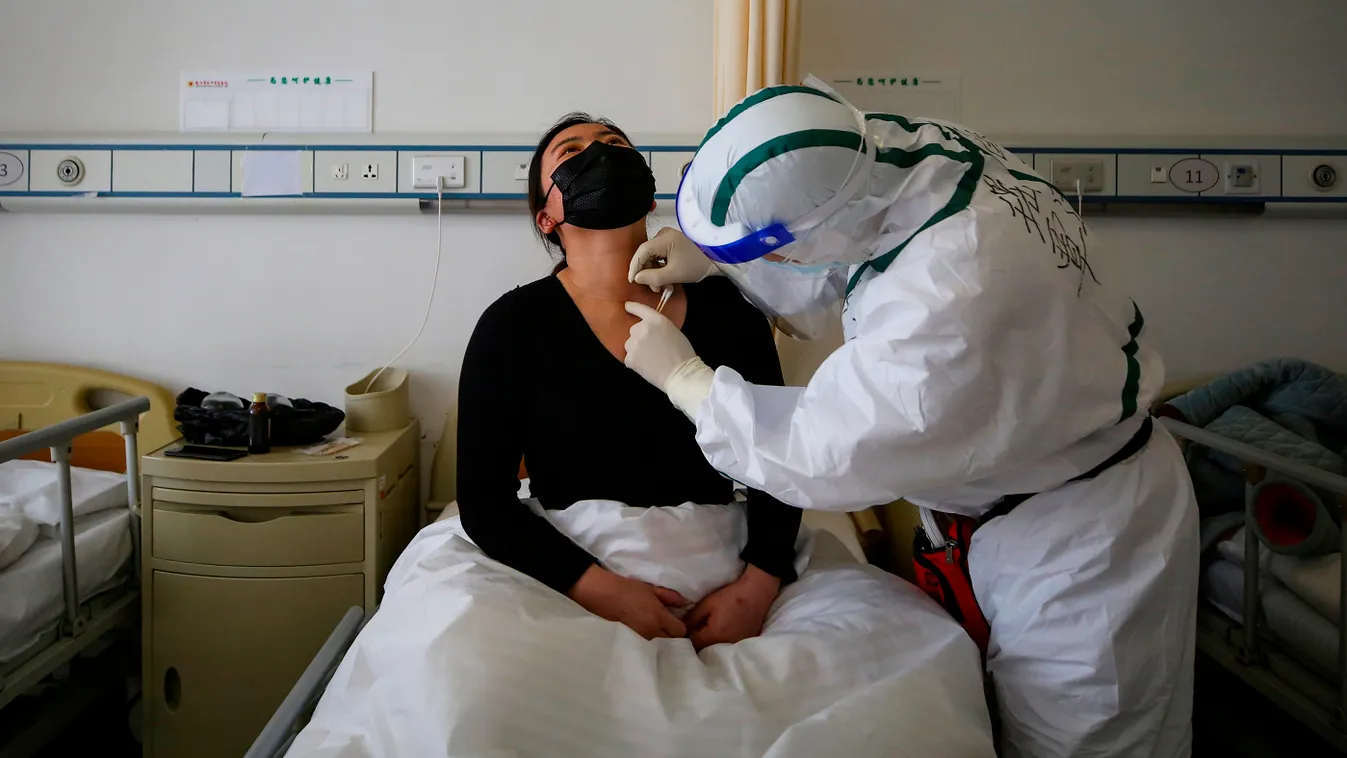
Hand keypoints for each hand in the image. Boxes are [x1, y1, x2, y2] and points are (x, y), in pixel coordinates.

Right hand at [568, 564, 690, 639]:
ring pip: (662, 641)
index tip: (680, 617)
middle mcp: (653, 632)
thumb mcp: (653, 589)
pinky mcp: (636, 639)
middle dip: (674, 632)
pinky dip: (654, 635)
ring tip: (660, 622)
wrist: (606, 596)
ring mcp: (643, 638)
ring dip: (664, 634)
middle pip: (673, 640)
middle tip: (672, 620)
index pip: (681, 632)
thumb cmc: (630, 590)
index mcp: (659, 619)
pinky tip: (650, 625)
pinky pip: (651, 641)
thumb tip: (686, 604)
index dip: (683, 625)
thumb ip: (671, 597)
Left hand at [623, 301, 698, 390]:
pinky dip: (635, 363)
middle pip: (634, 330)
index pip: (639, 309)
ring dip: (637, 351)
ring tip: (651, 359)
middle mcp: (642, 329)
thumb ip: (659, 327)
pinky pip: (629, 358)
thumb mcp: (673, 331)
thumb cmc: (682, 354)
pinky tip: (647, 366)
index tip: (627, 306)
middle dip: (640, 338)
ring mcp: (634, 344)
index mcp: (656, 320)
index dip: (632, 307)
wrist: (681, 374)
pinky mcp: (630, 358)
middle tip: (653, 349)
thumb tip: (650, 330)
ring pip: (630, 345)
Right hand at [629, 228, 718, 290]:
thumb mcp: (674, 274)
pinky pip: (660, 256)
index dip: (634, 267)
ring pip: (653, 257)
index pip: (642, 251)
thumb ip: (653, 277)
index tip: (632, 280)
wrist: (717, 260)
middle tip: (655, 289)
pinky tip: (667, 279)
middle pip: (647, 255)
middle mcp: (664, 234)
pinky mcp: (673, 243)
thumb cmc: (697, 265)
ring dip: (655, 273)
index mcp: (664, 238)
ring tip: (663, 287)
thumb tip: (637, 278)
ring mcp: (669, 238)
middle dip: (649, 273)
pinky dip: (661, 268)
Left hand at [685, 564, 781, 650]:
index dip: (687, 638)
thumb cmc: (730, 597)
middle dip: (698, 644)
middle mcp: (725, 646)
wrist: (756, 594)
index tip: (685, 632)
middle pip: (704, 651)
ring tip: (708, 634)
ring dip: (710, 645)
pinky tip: (722, 635)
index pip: (693, 645)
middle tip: (695, 633)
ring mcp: (736, 648)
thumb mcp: (707, 604)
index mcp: (714, 636)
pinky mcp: (744, 645)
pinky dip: (722, 645)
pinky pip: (727, 649)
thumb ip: (691, 618)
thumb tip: (680, 629)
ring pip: (716, 652)